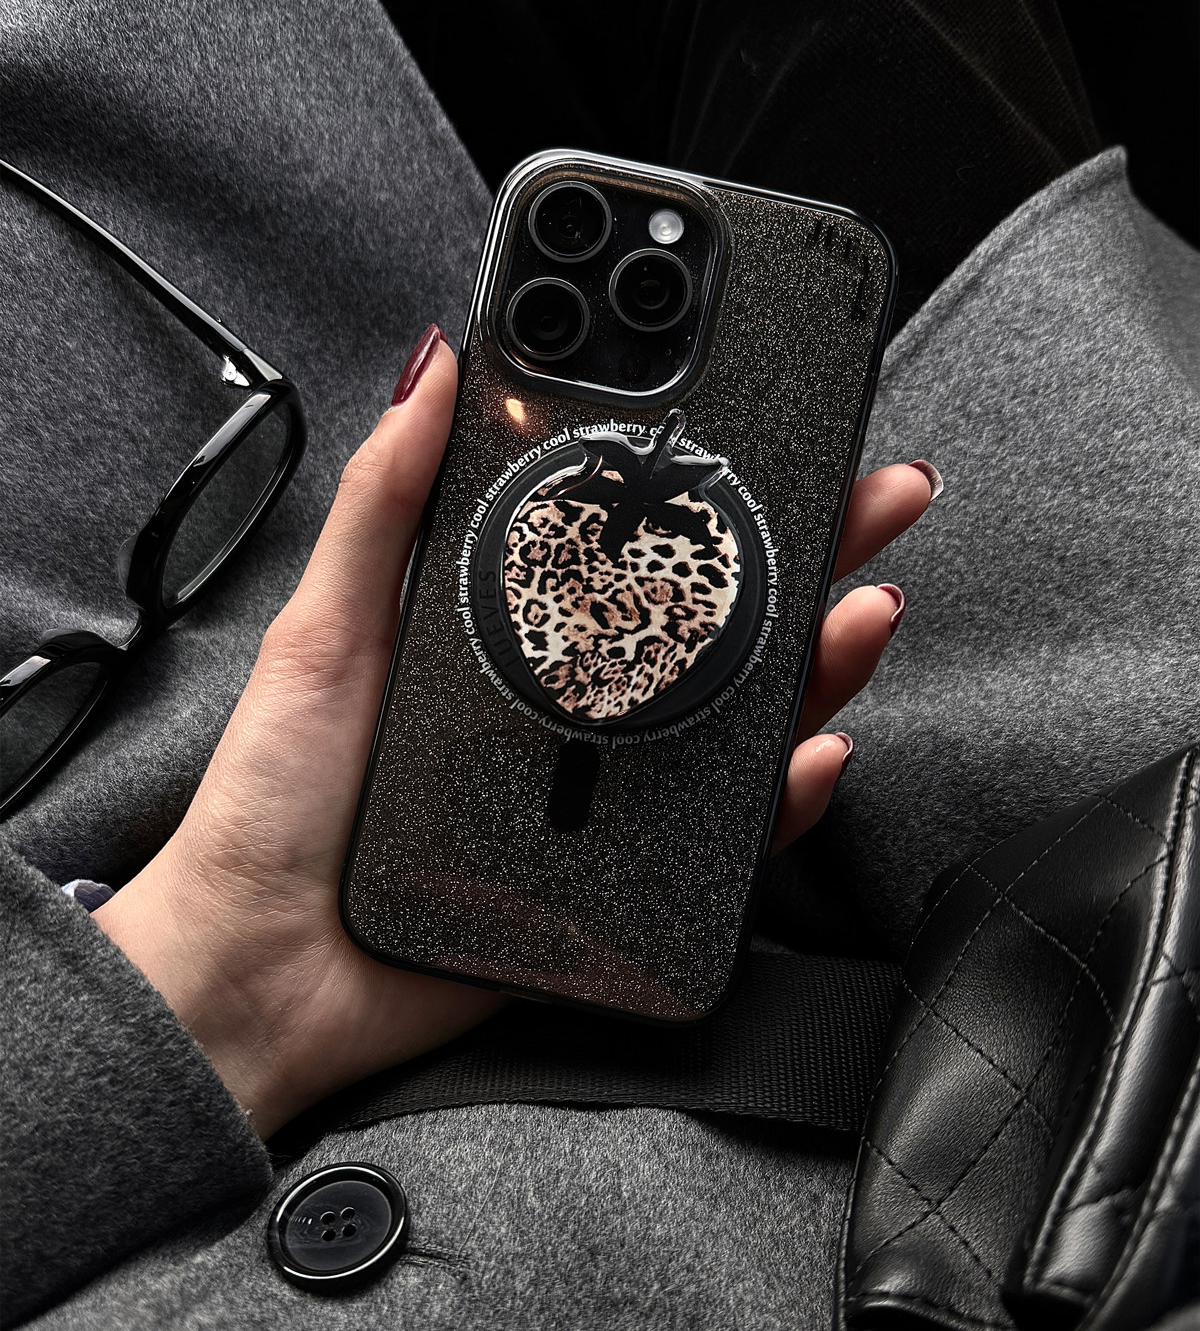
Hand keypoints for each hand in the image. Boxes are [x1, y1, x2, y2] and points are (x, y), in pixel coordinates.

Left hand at [95, 326, 938, 1135]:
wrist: (263, 966)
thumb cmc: (280, 802)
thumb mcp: (329, 627)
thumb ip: (386, 500)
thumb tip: (434, 364)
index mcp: (516, 634)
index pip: (639, 547)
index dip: (715, 490)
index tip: (780, 427)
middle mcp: (576, 704)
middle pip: (720, 621)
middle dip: (814, 552)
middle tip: (877, 496)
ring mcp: (607, 791)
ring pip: (746, 719)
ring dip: (823, 663)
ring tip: (857, 610)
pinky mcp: (622, 877)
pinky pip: (726, 835)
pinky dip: (784, 798)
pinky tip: (808, 754)